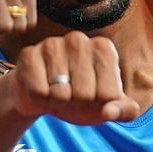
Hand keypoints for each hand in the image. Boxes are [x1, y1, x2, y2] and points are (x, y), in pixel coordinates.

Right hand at [9, 31, 139, 125]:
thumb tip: (109, 111)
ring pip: (61, 94)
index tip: (92, 95)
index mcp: (104, 48)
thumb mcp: (107, 107)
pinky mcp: (28, 54)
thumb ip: (124, 111)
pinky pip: (39, 92)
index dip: (99, 103)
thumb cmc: (80, 98)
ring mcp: (51, 44)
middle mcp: (79, 39)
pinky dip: (40, 99)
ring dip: (58, 102)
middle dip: (77, 103)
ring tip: (56, 92)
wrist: (42, 96)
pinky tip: (41, 89)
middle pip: (85, 95)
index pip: (109, 94)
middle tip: (71, 95)